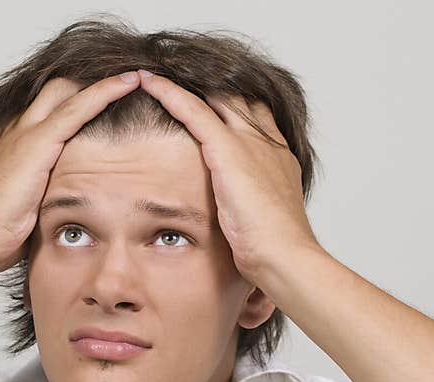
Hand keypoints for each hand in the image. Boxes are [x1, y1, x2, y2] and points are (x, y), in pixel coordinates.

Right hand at [0, 71, 142, 274]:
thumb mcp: (33, 203)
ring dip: (105, 81)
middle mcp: (19, 129)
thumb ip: (52, 191)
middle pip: (59, 88)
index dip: (82, 98)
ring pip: (69, 90)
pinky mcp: (37, 142)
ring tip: (135, 76)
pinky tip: (129, 84)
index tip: (111, 99)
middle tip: (128, 83)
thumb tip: (78, 204)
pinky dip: (105, 91)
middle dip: (91, 82)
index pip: (52, 106)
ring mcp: (26, 132)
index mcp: (17, 141)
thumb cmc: (2, 231)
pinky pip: (78, 107)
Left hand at [135, 70, 320, 284]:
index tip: (212, 104)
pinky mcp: (227, 149)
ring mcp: (249, 142)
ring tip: (158, 74)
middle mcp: (267, 143)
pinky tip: (148, 81)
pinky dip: (169, 93)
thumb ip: (248, 214)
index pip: (255, 120)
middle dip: (211, 89)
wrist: (285, 255)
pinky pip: (193, 110)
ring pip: (215, 97)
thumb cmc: (275, 252)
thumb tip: (234, 230)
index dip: (233, 109)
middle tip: (179, 77)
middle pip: (237, 100)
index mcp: (278, 159)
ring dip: (187, 84)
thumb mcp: (261, 225)